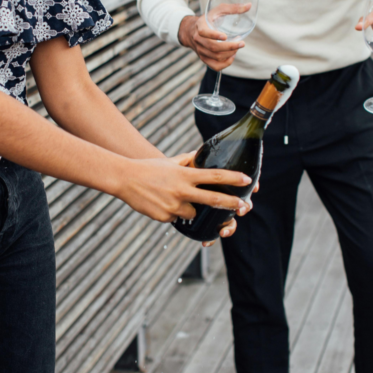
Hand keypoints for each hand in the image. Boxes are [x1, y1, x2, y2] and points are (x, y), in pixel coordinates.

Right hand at [119, 151, 252, 225]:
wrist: (125, 179)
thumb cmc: (149, 168)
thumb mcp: (171, 161)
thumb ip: (188, 160)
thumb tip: (200, 154)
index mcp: (185, 175)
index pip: (214, 177)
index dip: (233, 178)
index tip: (247, 179)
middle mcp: (181, 191)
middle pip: (212, 199)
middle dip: (230, 204)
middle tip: (243, 206)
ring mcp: (173, 206)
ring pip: (193, 214)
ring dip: (189, 209)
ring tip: (172, 198)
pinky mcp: (164, 217)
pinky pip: (176, 219)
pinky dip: (173, 213)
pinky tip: (160, 203)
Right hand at [178, 14, 245, 69]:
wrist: (192, 31)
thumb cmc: (208, 19)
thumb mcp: (218, 10)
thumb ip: (233, 8)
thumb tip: (249, 6)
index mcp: (200, 27)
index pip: (204, 33)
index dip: (214, 36)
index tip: (225, 36)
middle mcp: (198, 40)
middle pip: (213, 48)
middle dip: (230, 47)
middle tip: (242, 43)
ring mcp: (201, 51)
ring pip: (216, 57)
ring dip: (229, 54)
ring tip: (237, 47)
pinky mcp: (204, 59)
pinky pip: (215, 66)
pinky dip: (225, 64)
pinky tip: (232, 56)